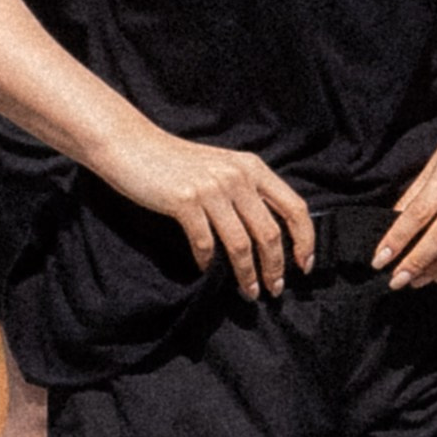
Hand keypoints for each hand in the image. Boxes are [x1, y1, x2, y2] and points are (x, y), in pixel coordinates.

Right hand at [98, 122, 313, 295]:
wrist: (132, 144)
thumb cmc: (177, 162)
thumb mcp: (222, 167)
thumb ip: (246, 191)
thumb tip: (269, 235)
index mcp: (252, 167)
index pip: (294, 207)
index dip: (305, 240)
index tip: (304, 265)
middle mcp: (237, 176)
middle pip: (270, 232)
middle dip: (275, 268)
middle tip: (274, 290)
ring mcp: (211, 188)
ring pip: (241, 244)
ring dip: (247, 274)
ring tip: (248, 292)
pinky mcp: (184, 201)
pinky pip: (205, 243)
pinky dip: (208, 263)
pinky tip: (206, 271)